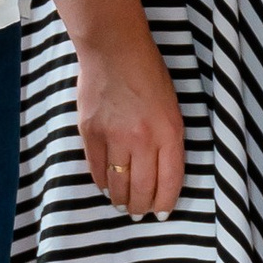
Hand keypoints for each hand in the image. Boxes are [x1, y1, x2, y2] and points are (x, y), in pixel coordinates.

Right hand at [63, 0, 184, 216]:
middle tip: (139, 212)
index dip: (165, 201)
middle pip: (141, 188)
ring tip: (123, 203)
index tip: (162, 212)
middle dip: (141, 206)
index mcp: (169, 132)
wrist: (115, 50)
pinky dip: (102, 182)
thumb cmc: (149, 75)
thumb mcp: (172, 108)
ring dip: (121, 199)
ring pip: (117, 183)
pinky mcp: (90, 132)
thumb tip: (161, 174)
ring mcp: (114, 136)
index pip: (170, 180)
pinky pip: (96, 168)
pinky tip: (107, 186)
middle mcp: (142, 138)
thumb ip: (169, 140)